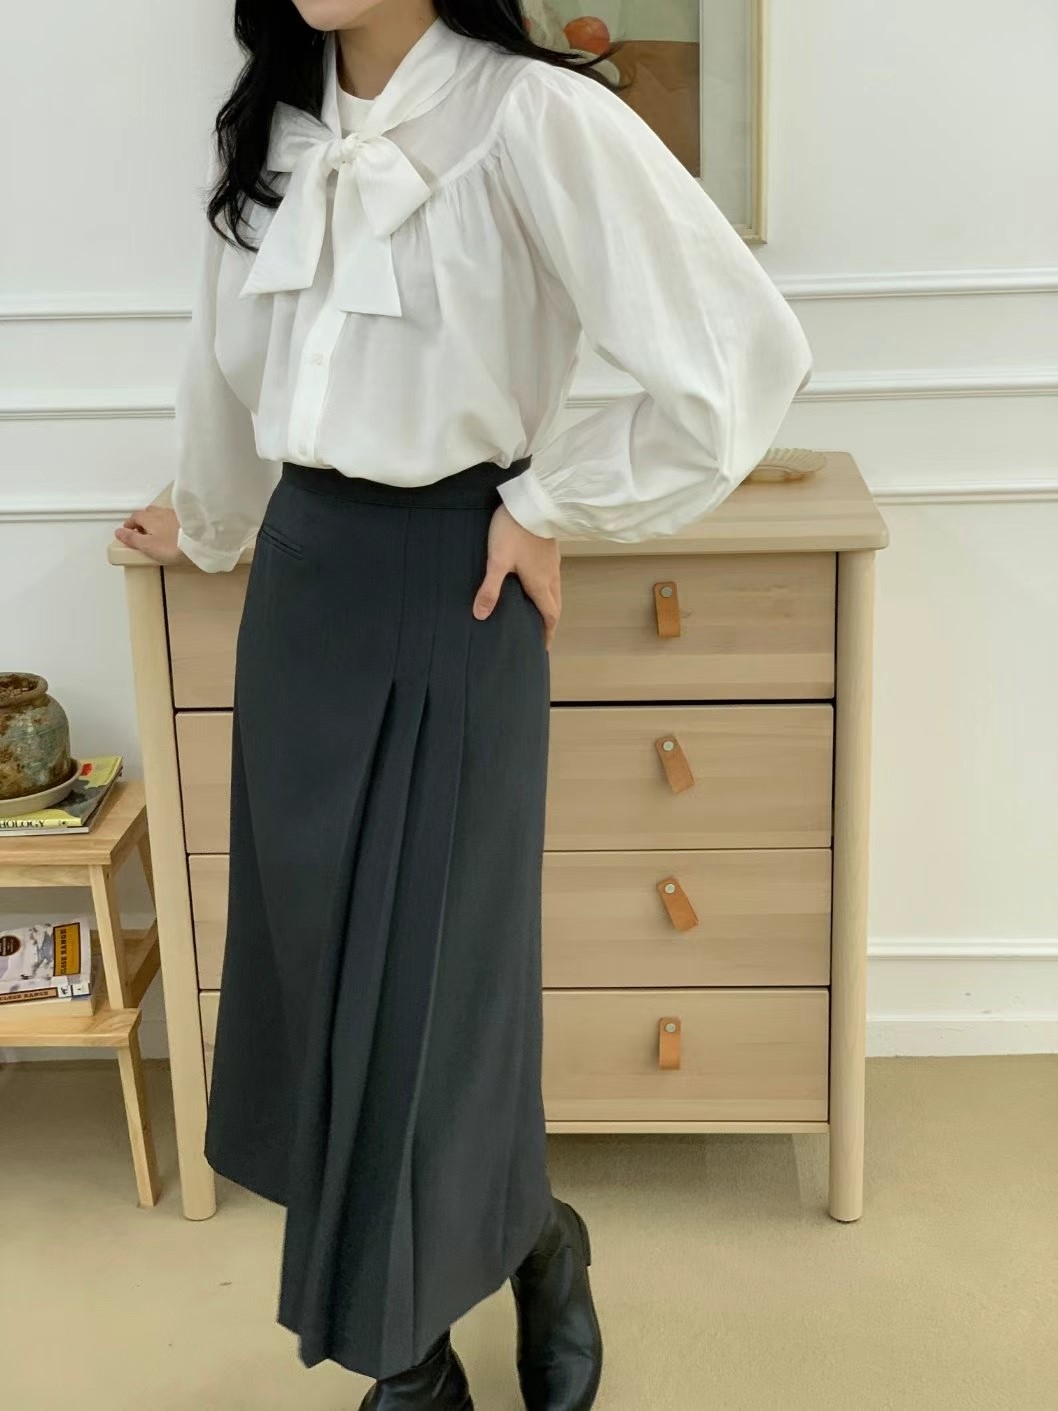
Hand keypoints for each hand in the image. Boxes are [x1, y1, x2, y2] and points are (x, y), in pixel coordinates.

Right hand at [113, 507, 189, 565]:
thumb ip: (132, 539)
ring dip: (155, 521)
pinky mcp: (187, 519)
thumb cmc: (172, 545)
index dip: (129, 524)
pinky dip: (167, 522)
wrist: (201, 541)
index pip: (135, 517)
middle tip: (140, 532)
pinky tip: (171, 531)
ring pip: (160, 514)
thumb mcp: (148, 546)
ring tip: (155, 532)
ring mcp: (175, 514)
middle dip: (142, 521)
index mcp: (149, 517)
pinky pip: (172, 518)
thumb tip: (118, 532)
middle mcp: (161, 512)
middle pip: (147, 513)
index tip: (127, 532)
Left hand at [473, 505, 561, 648]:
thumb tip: (481, 616)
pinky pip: (551, 575)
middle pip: (555, 605)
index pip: (550, 615)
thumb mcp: (497, 561)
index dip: (547, 633)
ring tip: (536, 610)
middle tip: (539, 632)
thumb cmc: (513, 531)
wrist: (531, 501)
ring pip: (555, 590)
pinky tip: (534, 581)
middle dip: (549, 621)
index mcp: (540, 583)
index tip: (543, 646)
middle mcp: (550, 576)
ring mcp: (552, 562)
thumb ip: (490, 589)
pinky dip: (546, 587)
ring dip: (548, 604)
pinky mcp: (550, 549)